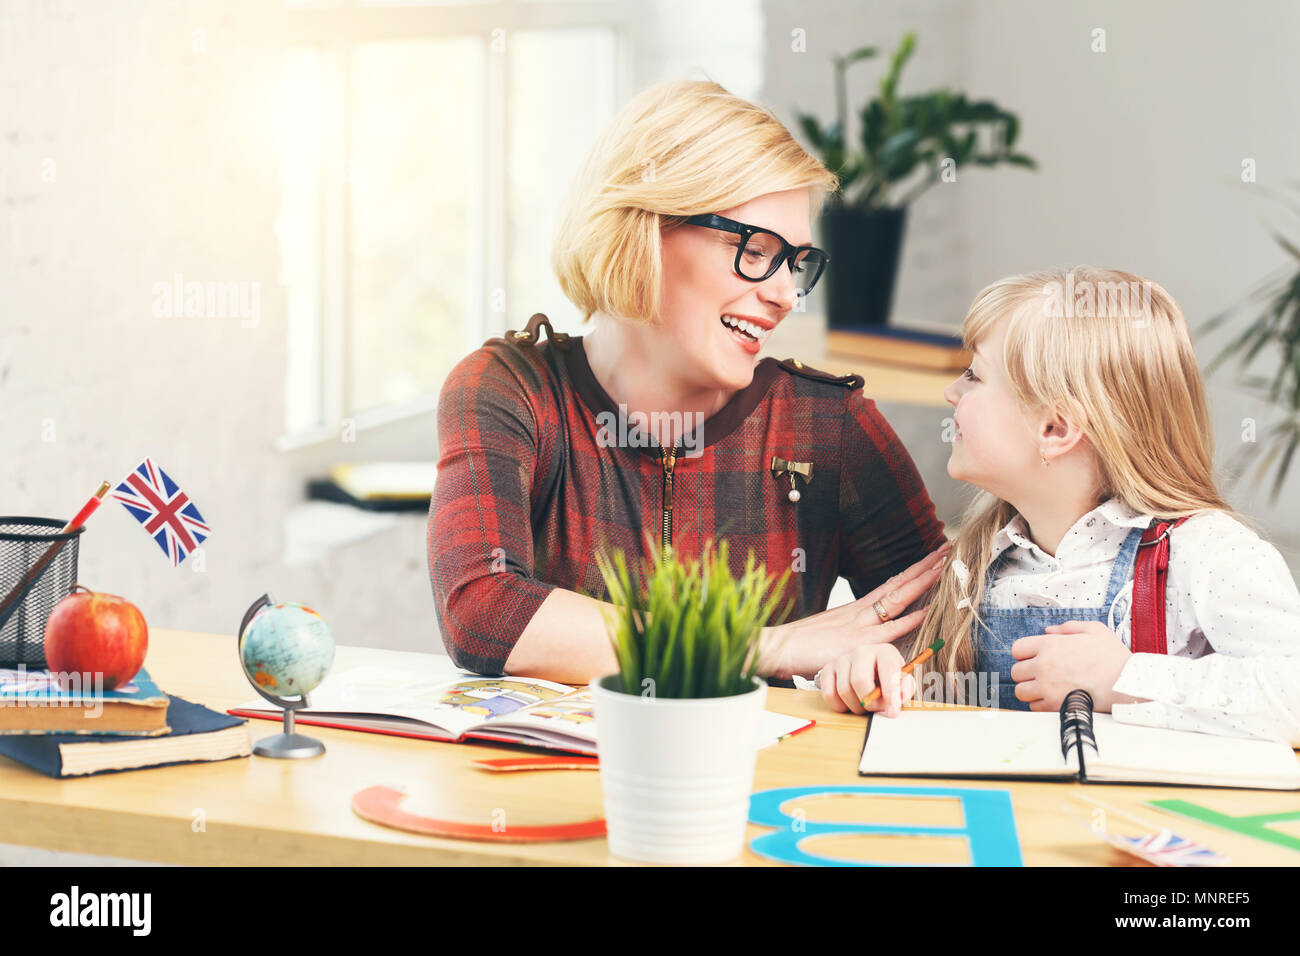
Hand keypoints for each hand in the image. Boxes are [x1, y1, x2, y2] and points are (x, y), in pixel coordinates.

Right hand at [764, 540, 951, 678]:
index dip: (912, 571)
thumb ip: (849, 633)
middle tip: (946, 548)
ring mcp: (860, 625)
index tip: (931, 556)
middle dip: (924, 567)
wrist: (776, 648)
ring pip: (898, 599)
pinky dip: (910, 619)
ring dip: (922, 582)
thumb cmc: (798, 645)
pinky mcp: (858, 643)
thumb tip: (863, 635)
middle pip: (898, 584)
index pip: (890, 584)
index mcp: (855, 609)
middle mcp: (860, 611)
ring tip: (943, 566)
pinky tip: (927, 609)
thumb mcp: (829, 634)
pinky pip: (889, 629)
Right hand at [819, 643, 914, 716]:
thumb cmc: (887, 679)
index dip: (890, 692)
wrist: (871, 673)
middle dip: (869, 702)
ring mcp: (843, 659)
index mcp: (884, 652)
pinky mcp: (828, 669)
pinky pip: (829, 694)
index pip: (888, 669)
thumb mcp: (902, 682)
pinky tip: (849, 703)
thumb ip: (905, 689)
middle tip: (876, 709)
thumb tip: (898, 699)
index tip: (893, 711)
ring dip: (855, 706)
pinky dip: (839, 705)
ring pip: (843, 690)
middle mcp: (862, 651)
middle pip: (859, 680)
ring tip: (865, 705)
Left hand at [1009, 621, 1131, 711]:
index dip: (1025, 654)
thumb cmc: (1113, 657)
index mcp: (1050, 644)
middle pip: (1016, 672)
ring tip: (1046, 689)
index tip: (1035, 658)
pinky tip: (1054, 699)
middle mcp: (1044, 665)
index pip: (1017, 649)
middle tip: (1043, 675)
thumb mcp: (1094, 630)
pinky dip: (1041, 705)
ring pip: (1021, 691)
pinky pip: (1033, 707)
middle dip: (1027, 673)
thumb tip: (1049, 630)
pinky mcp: (1054, 705)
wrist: (1127, 684)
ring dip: (1031, 690)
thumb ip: (1068, 627)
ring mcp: (1047, 687)